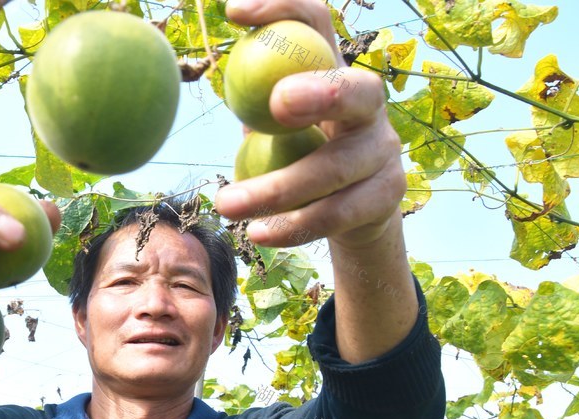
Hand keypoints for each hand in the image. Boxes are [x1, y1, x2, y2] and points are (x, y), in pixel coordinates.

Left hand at [214, 0, 406, 250]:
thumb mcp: (277, 123)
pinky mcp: (387, 196)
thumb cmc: (300, 154)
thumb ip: (251, 98)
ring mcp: (384, 150)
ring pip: (333, 169)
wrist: (355, 210)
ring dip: (276, 190)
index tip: (233, 13)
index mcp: (335, 72)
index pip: (317, 22)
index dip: (283, 8)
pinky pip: (336, 214)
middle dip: (318, 92)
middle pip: (354, 90)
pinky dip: (293, 226)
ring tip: (227, 205)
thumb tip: (192, 76)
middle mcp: (370, 104)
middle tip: (274, 104)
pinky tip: (258, 235)